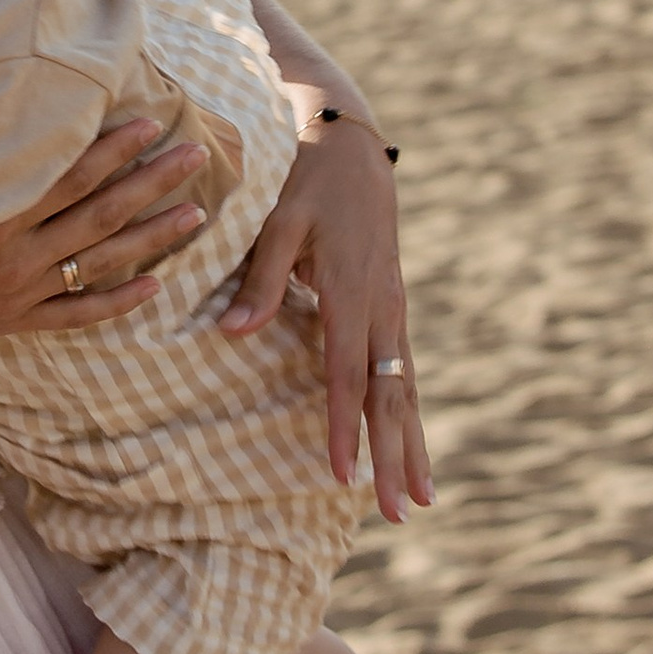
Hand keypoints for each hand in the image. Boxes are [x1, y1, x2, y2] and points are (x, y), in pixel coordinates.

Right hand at [0, 118, 209, 348]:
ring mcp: (21, 289)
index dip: (112, 148)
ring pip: (100, 260)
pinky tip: (157, 288)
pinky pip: (77, 314)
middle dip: (151, 182)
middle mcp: (16, 250)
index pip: (68, 174)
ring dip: (151, 237)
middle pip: (100, 212)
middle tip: (196, 155)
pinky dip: (117, 303)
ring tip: (196, 214)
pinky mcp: (16, 320)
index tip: (150, 122)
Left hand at [219, 114, 430, 524]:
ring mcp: (394, 307)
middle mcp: (382, 305)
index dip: (345, 427)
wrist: (351, 142)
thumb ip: (259, 281)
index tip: (340, 475)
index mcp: (351, 288)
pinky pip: (405, 369)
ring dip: (412, 444)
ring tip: (418, 498)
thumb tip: (233, 335)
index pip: (347, 374)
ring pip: (408, 388)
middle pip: (391, 396)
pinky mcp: (394, 305)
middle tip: (398, 512)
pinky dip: (410, 413)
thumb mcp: (276, 219)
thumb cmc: (305, 178)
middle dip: (394, 456)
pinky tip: (410, 445)